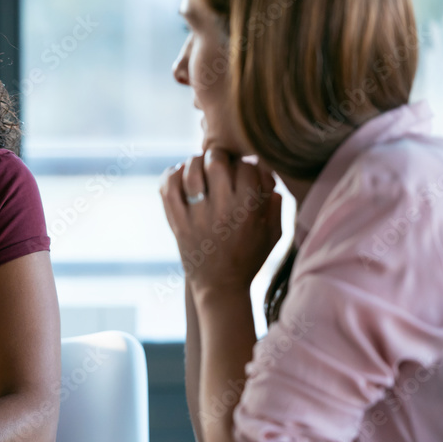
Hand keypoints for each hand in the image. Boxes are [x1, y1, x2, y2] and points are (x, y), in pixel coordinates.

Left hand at [160, 149, 281, 293]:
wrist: (220, 287)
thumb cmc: (249, 258)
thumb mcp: (273, 234)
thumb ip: (275, 204)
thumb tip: (266, 172)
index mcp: (249, 210)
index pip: (247, 166)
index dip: (246, 163)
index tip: (243, 169)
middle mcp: (222, 210)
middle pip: (216, 161)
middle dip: (218, 155)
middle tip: (218, 160)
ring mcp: (196, 216)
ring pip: (190, 171)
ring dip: (194, 162)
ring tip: (199, 165)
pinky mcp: (177, 223)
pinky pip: (168, 189)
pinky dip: (171, 175)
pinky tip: (179, 174)